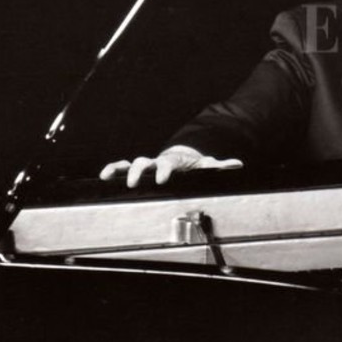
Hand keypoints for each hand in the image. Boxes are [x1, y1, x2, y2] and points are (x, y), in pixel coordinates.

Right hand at [99, 146, 243, 187]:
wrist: (181, 159)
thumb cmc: (193, 166)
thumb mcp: (206, 166)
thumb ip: (219, 166)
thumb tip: (237, 164)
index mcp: (173, 162)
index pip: (168, 164)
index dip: (165, 170)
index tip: (163, 179)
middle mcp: (157, 161)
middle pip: (144, 162)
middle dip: (138, 171)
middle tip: (133, 183)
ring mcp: (146, 165)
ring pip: (130, 163)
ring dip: (120, 169)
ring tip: (108, 176)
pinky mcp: (138, 170)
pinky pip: (121, 167)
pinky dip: (112, 169)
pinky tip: (103, 176)